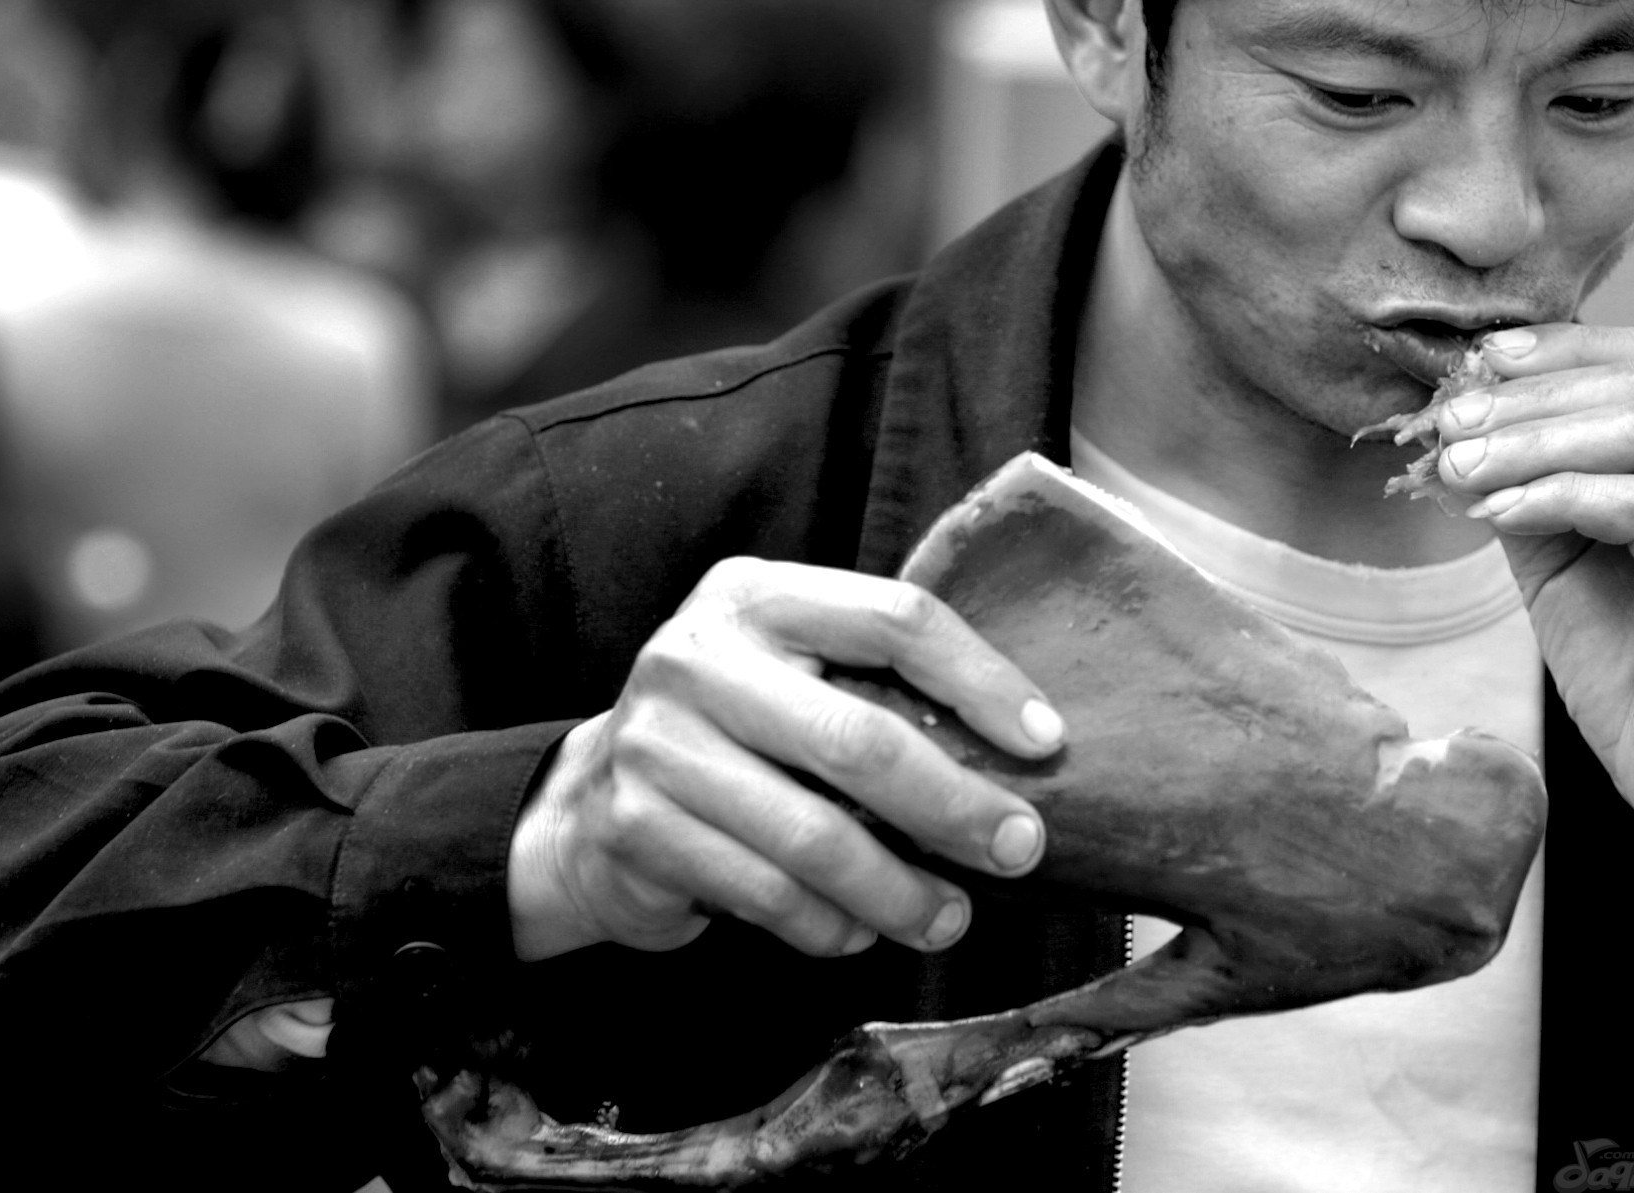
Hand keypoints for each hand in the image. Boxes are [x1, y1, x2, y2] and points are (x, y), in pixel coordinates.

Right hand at [509, 558, 1062, 960]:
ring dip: (902, 892)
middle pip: (860, 738)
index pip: (892, 619)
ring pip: (816, 838)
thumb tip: (1018, 754)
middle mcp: (698, 658)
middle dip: (956, 805)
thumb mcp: (788, 675)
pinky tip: (859, 930)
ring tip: (950, 918)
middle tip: (1019, 848)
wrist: (589, 803)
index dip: (981, 681)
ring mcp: (659, 744)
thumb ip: (874, 689)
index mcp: (755, 597)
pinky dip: (832, 925)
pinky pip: (769, 895)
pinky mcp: (638, 829)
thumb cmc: (730, 735)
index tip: (1044, 742)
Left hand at [1435, 323, 1633, 930]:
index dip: (1563, 347)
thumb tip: (1460, 434)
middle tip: (1445, 423)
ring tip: (1454, 467)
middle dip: (1528, 393)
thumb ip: (1531, 494)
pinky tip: (1494, 515)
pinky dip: (1557, 495)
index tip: (1476, 363)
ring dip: (1530, 439)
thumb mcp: (1566, 566)